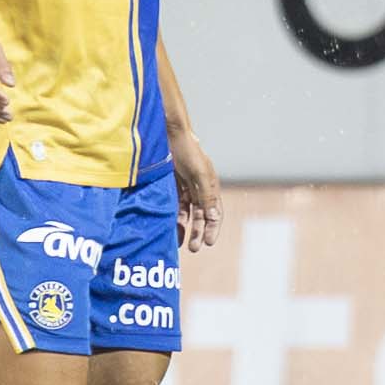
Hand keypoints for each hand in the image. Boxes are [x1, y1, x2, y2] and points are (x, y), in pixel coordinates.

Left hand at [173, 130, 223, 254]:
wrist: (170, 135)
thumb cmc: (189, 152)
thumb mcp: (200, 174)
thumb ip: (206, 195)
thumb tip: (214, 217)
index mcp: (211, 187)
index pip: (215, 213)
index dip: (213, 228)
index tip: (208, 243)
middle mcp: (200, 190)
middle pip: (201, 217)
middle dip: (199, 233)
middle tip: (194, 248)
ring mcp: (186, 189)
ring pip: (188, 215)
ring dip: (185, 229)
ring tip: (180, 243)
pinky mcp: (173, 187)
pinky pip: (174, 207)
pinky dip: (173, 218)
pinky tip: (169, 228)